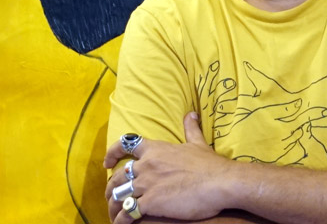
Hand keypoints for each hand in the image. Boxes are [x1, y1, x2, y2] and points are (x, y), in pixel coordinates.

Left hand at [104, 112, 237, 222]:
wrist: (220, 183)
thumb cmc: (210, 165)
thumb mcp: (198, 144)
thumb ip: (191, 129)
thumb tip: (191, 114)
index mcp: (155, 149)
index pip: (125, 145)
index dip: (112, 153)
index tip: (106, 163)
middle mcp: (146, 165)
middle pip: (117, 176)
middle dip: (110, 188)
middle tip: (110, 197)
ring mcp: (147, 184)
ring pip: (119, 195)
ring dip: (114, 206)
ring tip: (115, 215)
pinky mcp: (150, 202)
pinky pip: (127, 212)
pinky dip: (122, 220)